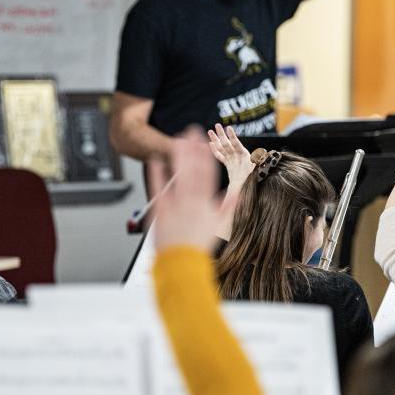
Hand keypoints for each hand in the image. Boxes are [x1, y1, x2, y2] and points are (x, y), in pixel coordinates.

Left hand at [148, 126, 225, 252]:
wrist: (182, 263)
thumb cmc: (199, 244)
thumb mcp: (219, 224)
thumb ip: (229, 206)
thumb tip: (239, 193)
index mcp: (205, 202)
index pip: (207, 173)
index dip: (207, 155)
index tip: (206, 141)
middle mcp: (190, 200)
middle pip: (193, 170)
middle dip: (193, 149)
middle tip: (192, 131)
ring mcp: (175, 204)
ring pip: (177, 175)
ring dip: (178, 157)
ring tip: (177, 140)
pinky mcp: (160, 210)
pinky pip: (158, 189)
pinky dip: (156, 174)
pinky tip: (155, 161)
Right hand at [208, 124, 253, 190]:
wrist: (250, 189)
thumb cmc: (253, 180)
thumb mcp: (257, 171)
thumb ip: (258, 162)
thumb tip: (262, 155)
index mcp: (244, 157)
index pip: (237, 145)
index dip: (232, 137)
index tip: (229, 128)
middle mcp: (238, 156)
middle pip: (227, 144)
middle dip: (222, 135)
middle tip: (217, 125)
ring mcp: (232, 159)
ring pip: (222, 148)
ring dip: (216, 139)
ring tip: (210, 131)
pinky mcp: (229, 164)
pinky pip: (220, 156)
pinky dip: (215, 150)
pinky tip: (210, 144)